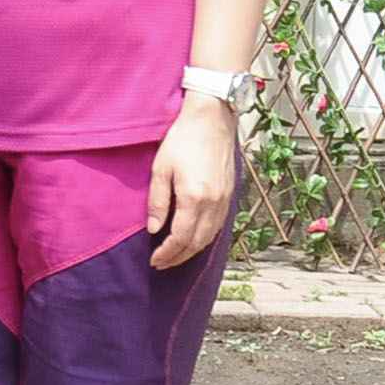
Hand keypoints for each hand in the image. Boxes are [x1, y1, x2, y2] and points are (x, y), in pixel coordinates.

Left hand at [146, 95, 238, 268]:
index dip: (167, 253)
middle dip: (178, 257)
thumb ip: (157, 201)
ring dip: (192, 251)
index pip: (181, 238)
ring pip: (210, 237)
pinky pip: (219, 226)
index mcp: (195, 198)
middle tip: (161, 264)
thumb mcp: (160, 168)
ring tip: (175, 256)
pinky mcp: (230, 194)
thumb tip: (154, 229)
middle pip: (197, 243)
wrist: (212, 120)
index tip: (154, 261)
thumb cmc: (182, 140)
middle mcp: (214, 204)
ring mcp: (225, 200)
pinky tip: (193, 239)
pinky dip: (205, 238)